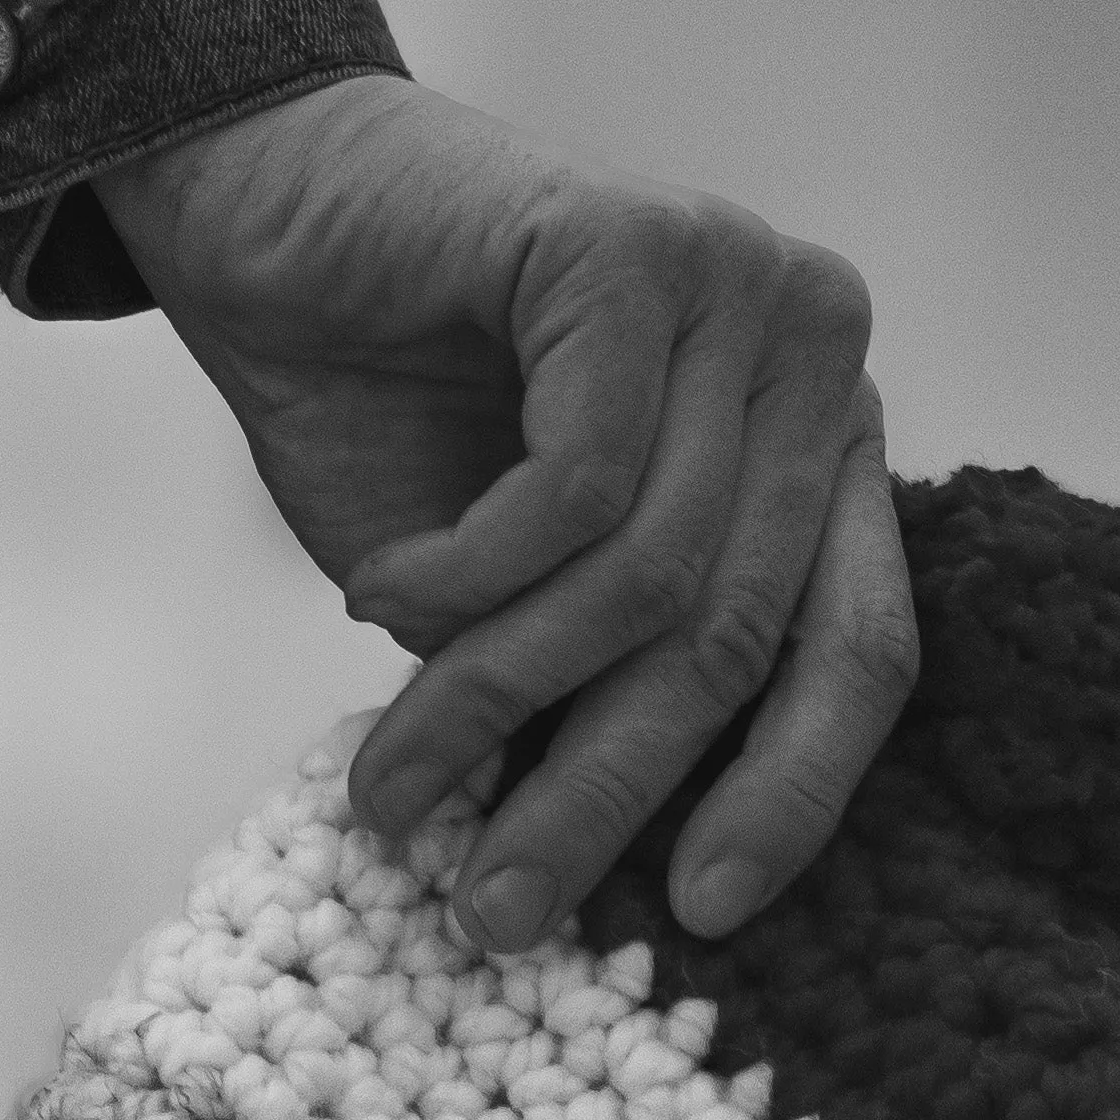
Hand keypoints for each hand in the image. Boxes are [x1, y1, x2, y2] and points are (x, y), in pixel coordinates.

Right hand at [95, 73, 914, 947]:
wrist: (258, 203)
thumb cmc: (386, 398)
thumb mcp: (517, 588)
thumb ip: (594, 681)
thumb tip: (623, 877)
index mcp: (816, 439)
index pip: (861, 646)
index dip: (790, 793)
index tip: (701, 916)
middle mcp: (811, 352)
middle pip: (746, 628)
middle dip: (607, 786)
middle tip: (497, 904)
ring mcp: (735, 285)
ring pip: (655, 572)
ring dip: (505, 691)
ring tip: (399, 769)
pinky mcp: (631, 248)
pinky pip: (579, 483)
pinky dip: (469, 572)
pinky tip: (383, 588)